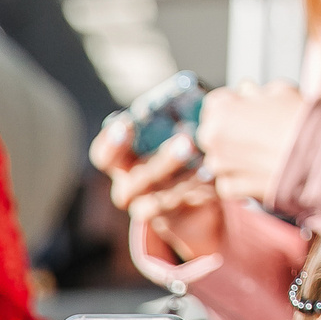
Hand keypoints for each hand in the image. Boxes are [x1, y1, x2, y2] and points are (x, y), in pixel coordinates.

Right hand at [90, 117, 225, 264]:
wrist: (193, 201)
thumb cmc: (182, 156)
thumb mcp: (176, 137)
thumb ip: (181, 119)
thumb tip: (203, 97)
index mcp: (124, 162)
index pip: (104, 155)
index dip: (111, 142)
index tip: (126, 124)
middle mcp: (128, 186)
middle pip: (138, 177)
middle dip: (163, 160)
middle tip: (187, 142)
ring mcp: (146, 207)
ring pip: (161, 197)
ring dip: (187, 179)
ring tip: (210, 164)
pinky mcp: (168, 222)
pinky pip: (183, 211)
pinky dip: (200, 195)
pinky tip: (216, 181)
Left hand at [194, 82, 307, 202]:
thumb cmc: (305, 123)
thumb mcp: (283, 92)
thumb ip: (260, 92)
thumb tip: (251, 92)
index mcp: (222, 111)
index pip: (217, 101)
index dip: (236, 101)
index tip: (249, 105)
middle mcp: (213, 139)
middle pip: (215, 129)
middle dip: (234, 128)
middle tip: (262, 127)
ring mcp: (222, 166)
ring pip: (222, 157)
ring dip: (237, 154)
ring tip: (266, 150)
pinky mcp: (234, 189)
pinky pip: (230, 181)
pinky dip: (243, 177)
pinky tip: (263, 168)